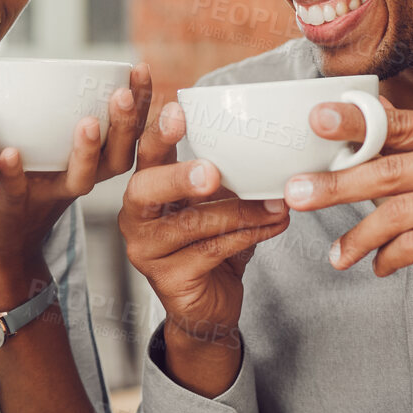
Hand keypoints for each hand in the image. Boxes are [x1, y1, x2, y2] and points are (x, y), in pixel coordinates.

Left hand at [0, 64, 153, 273]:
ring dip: (86, 151)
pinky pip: (18, 190)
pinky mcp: (16, 207)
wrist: (3, 241)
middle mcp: (84, 179)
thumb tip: (53, 55)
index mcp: (98, 160)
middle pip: (117, 156)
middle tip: (123, 95)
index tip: (142, 68)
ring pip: (80, 178)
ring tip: (87, 124)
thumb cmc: (30, 177)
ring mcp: (52, 195)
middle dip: (124, 125)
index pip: (130, 129)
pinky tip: (13, 152)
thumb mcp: (51, 144)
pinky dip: (17, 172)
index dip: (141, 102)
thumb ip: (56, 105)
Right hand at [119, 100, 289, 391]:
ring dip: (238, 211)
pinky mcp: (167, 279)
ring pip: (190, 224)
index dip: (152, 126)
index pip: (143, 149)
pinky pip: (211, 250)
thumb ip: (227, 170)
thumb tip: (269, 135)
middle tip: (212, 171)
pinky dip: (247, 235)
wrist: (209, 308)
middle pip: (146, 188)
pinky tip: (274, 224)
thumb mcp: (216, 201)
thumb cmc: (212, 244)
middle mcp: (135, 215)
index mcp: (146, 185)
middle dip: (178, 176)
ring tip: (277, 203)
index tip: (175, 105)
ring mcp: (146, 250)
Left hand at [282, 99, 412, 353]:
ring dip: (357, 237)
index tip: (314, 122)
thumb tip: (356, 138)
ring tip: (337, 254)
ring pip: (397, 213)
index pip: (402, 124)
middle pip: (391, 169)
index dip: (354, 122)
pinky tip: (379, 266)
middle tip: (296, 193)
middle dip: (336, 183)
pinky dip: (388, 259)